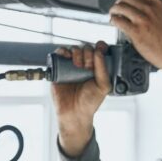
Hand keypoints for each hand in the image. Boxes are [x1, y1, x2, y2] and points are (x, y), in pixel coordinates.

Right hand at [51, 41, 110, 156]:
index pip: (99, 50)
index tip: (100, 51)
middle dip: (88, 53)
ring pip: (74, 49)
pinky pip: (59, 54)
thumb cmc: (90, 102)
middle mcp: (84, 65)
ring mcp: (71, 66)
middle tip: (88, 66)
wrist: (74, 113)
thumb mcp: (103, 86)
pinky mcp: (58, 69)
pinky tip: (67, 56)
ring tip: (78, 65)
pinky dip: (62, 51)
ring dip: (77, 52)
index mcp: (97, 68)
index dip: (100, 47)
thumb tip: (98, 52)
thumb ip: (103, 69)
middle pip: (86, 48)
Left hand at [110, 0, 161, 95]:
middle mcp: (150, 9)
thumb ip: (156, 6)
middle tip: (116, 7)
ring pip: (120, 7)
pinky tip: (114, 22)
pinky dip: (113, 20)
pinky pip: (118, 20)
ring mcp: (143, 19)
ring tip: (113, 14)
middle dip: (118, 2)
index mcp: (158, 3)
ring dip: (113, 10)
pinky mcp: (136, 31)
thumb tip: (141, 0)